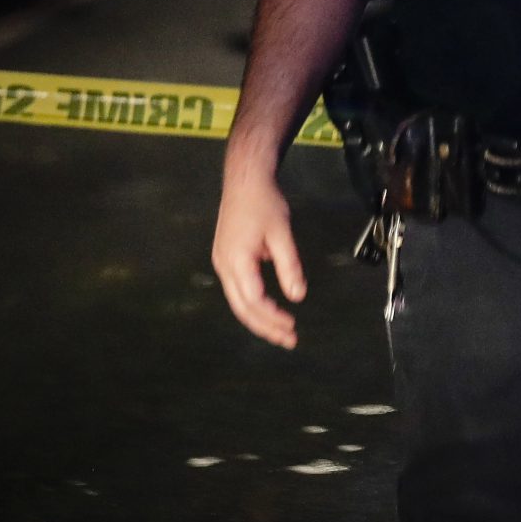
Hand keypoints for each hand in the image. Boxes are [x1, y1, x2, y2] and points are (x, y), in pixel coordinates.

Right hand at [212, 164, 306, 348]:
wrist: (244, 180)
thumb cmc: (264, 203)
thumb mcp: (281, 233)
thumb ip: (289, 266)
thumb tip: (298, 296)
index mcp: (236, 261)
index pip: (254, 301)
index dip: (272, 318)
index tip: (292, 327)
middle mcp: (224, 267)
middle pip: (243, 308)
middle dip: (265, 327)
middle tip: (289, 340)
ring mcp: (222, 263)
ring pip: (238, 302)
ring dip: (259, 319)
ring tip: (281, 331)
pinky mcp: (226, 259)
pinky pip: (238, 291)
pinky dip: (253, 305)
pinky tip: (269, 310)